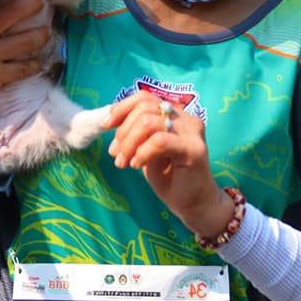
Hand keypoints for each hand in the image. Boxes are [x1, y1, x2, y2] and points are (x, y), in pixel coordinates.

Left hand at [105, 91, 234, 239]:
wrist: (192, 202)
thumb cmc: (169, 177)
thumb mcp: (146, 149)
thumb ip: (135, 133)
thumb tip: (109, 122)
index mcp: (175, 114)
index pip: (145, 97)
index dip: (121, 108)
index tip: (106, 126)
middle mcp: (186, 118)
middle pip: (145, 107)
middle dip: (123, 130)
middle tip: (115, 154)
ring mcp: (191, 132)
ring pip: (149, 123)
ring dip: (129, 143)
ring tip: (124, 162)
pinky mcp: (194, 149)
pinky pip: (159, 141)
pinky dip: (142, 152)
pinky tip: (136, 165)